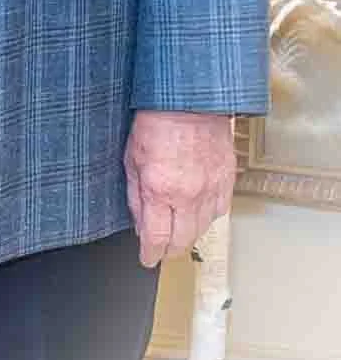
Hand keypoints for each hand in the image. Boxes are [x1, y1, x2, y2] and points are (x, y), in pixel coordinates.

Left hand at [124, 109, 235, 267]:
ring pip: (202, 229)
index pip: (157, 237)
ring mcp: (211, 189)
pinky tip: (197, 214)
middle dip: (169, 250)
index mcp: (161, 189)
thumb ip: (136, 196)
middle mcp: (188, 195)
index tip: (147, 259)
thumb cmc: (156, 122)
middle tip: (161, 250)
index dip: (151, 254)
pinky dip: (207, 218)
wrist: (190, 100)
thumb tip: (140, 223)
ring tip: (178, 234)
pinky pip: (219, 212)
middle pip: (182, 241)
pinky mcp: (226, 181)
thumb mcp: (132, 158)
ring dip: (189, 236)